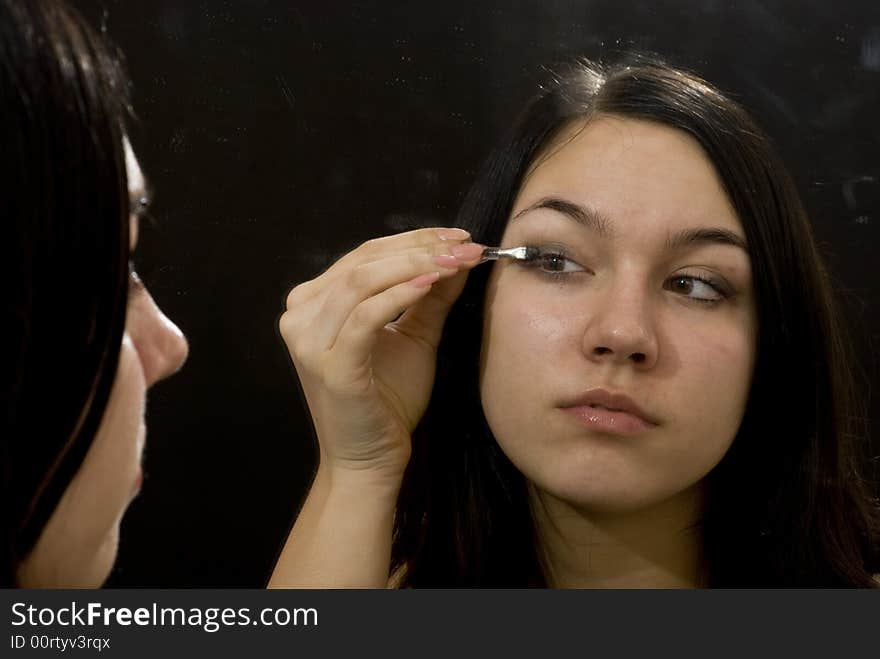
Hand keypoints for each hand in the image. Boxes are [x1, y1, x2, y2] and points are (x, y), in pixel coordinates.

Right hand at [279, 228, 483, 481]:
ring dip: (414, 265)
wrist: (370, 458)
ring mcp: (309, 341)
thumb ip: (431, 296)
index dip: (415, 239)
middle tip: (465, 246)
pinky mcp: (329, 365)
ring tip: (455, 262)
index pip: (365, 254)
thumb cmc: (388, 399)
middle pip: (363, 261)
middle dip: (420, 248)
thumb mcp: (413, 336)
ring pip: (361, 281)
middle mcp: (301, 315)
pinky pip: (365, 317)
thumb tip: (459, 256)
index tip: (460, 237)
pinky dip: (399, 295)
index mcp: (315, 303)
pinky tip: (431, 284)